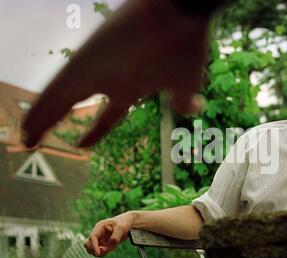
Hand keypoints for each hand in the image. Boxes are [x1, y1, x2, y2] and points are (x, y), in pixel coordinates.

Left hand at [22, 0, 208, 147]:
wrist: (179, 14)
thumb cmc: (184, 46)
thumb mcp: (185, 82)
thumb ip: (182, 100)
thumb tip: (191, 108)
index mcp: (128, 88)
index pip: (108, 115)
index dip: (95, 132)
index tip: (82, 145)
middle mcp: (106, 80)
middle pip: (72, 105)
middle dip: (55, 123)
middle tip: (35, 140)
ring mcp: (94, 71)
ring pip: (57, 99)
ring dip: (40, 120)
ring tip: (25, 138)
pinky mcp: (85, 63)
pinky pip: (56, 91)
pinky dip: (42, 112)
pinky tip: (29, 129)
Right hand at [84, 212, 134, 256]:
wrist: (128, 223)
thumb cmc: (124, 222)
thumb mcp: (121, 228)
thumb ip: (115, 238)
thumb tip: (108, 248)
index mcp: (100, 226)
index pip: (92, 237)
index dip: (93, 246)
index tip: (98, 253)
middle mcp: (98, 233)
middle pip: (87, 245)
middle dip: (94, 250)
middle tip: (106, 250)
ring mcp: (100, 239)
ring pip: (91, 249)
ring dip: (98, 253)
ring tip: (109, 249)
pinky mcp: (103, 244)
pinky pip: (99, 251)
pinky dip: (103, 253)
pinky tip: (110, 249)